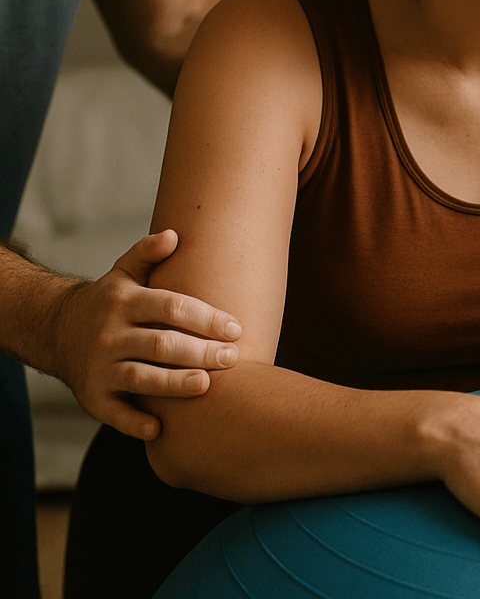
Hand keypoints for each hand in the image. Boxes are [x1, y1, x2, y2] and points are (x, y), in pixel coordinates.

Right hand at [54, 229, 241, 440]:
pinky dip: (134, 423)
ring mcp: (99, 367)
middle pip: (162, 344)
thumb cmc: (110, 301)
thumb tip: (174, 235)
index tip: (236, 328)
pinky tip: (159, 429)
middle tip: (233, 358)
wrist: (57, 331)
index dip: (206, 318)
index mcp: (125, 302)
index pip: (171, 307)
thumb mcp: (123, 272)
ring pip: (141, 378)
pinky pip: (114, 414)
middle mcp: (110, 334)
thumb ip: (147, 252)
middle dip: (200, 352)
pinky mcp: (92, 397)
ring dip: (175, 385)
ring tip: (207, 385)